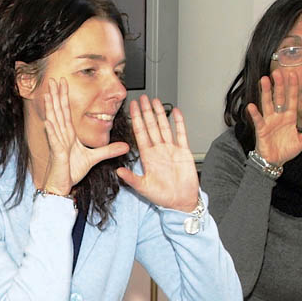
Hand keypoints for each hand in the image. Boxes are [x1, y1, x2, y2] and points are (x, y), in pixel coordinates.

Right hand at [38, 78, 130, 193]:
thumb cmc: (71, 171)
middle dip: (57, 95)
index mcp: (68, 135)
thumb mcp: (94, 158)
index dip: (65, 97)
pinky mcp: (57, 153)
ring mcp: (57, 143)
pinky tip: (48, 121)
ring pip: (54, 121)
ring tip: (48, 93)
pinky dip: (51, 131)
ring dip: (51, 107)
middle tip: (54, 79)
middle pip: (59, 111)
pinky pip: (54, 140)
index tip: (64, 84)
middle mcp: (61, 136)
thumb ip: (109, 150)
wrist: (61, 185)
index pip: (67, 112)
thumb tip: (125, 146)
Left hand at [116, 96, 198, 210]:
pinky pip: (181, 134)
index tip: (131, 107)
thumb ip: (131, 178)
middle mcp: (159, 150)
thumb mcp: (143, 188)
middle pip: (151, 126)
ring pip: (164, 127)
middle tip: (142, 98)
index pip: (140, 133)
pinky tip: (176, 113)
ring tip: (156, 101)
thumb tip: (118, 171)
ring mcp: (171, 149)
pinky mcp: (184, 152)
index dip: (136, 119)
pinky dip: (179, 123)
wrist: (181, 202)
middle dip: (146, 111)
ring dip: (160, 114)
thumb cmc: (163, 197)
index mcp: (148, 157)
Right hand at [246, 66, 301, 165]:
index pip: (292, 99)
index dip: (292, 87)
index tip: (293, 74)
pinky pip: (258, 120)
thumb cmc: (286, 150)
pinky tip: (251, 106)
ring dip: (266, 92)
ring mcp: (269, 121)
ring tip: (264, 80)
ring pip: (268, 104)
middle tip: (278, 71)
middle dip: (279, 84)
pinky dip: (255, 113)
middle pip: (279, 97)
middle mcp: (279, 116)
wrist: (274, 161)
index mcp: (289, 117)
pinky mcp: (261, 129)